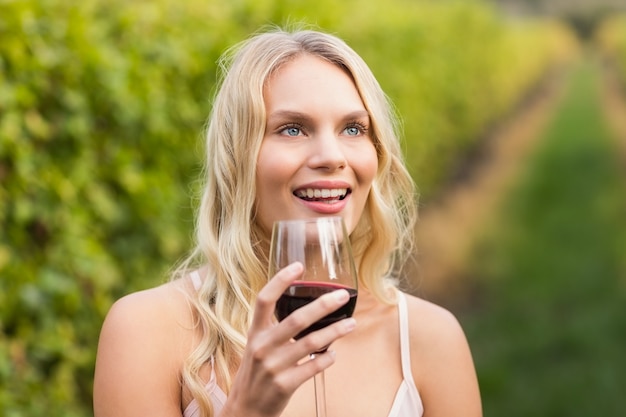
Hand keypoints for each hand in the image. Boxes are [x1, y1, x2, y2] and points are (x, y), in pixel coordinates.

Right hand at [221, 262, 355, 416]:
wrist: (245, 410)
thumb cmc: (256, 374)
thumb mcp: (257, 346)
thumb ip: (274, 329)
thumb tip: (307, 309)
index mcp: (255, 333)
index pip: (264, 300)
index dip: (280, 281)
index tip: (299, 266)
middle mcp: (262, 346)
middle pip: (296, 319)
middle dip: (323, 305)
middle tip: (342, 295)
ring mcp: (273, 366)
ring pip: (311, 343)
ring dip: (335, 331)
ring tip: (351, 324)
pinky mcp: (285, 385)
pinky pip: (313, 367)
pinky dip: (327, 359)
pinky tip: (334, 354)